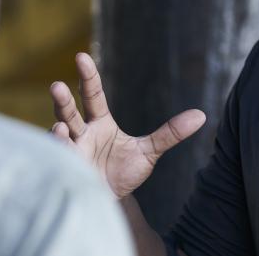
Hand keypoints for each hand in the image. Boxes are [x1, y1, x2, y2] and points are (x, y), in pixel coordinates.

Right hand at [49, 53, 206, 198]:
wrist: (113, 201)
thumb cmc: (125, 172)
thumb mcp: (150, 151)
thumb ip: (171, 133)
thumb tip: (201, 115)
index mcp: (100, 123)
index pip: (92, 95)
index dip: (88, 77)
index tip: (81, 56)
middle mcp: (82, 133)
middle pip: (69, 110)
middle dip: (62, 99)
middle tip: (57, 85)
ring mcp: (72, 152)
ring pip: (60, 134)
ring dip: (58, 128)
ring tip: (60, 127)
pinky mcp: (68, 170)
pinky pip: (61, 159)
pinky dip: (61, 153)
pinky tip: (62, 146)